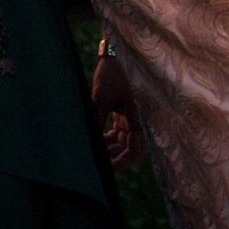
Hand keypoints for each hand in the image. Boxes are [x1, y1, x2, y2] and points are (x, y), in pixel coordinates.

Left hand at [92, 51, 145, 169]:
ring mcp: (128, 118)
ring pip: (122, 142)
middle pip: (130, 149)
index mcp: (135, 119)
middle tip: (100, 164)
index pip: (136, 148)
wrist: (112, 60)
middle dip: (116, 158)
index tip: (110, 168)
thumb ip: (98, 119)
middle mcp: (134, 121)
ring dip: (111, 149)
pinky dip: (107, 140)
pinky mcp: (120, 114)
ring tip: (95, 153)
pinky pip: (116, 133)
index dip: (125, 161)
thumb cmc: (110, 77)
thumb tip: (92, 140)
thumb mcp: (101, 99)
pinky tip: (95, 142)